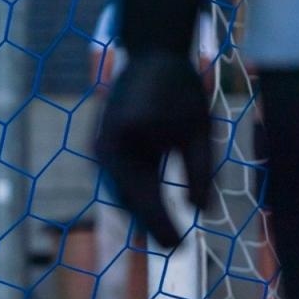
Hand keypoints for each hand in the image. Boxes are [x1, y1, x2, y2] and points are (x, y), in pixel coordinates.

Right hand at [95, 0, 212, 248]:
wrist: (151, 51)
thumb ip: (200, 172)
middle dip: (149, 221)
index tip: (179, 246)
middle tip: (174, 246)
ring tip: (162, 232)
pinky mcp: (102, 141)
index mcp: (128, 142)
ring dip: (138, 208)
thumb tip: (199, 212)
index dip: (161, 224)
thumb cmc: (179, 86)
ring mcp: (99, 144)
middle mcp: (105, 146)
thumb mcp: (199, 130)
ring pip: (118, 188)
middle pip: (126, 197)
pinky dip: (132, 191)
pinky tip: (148, 204)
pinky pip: (116, 176)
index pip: (144, 195)